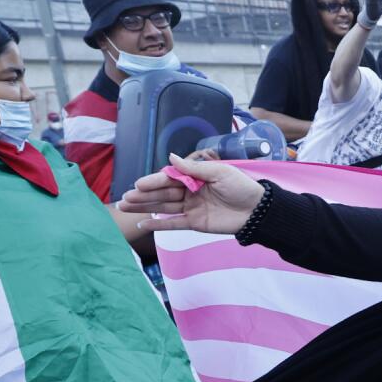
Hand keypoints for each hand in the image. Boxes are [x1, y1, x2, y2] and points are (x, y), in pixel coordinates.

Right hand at [120, 153, 266, 234]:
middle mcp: (190, 192)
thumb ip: (194, 168)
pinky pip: (174, 224)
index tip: (138, 184)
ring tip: (125, 207)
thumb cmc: (241, 187)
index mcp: (195, 177)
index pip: (169, 179)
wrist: (258, 210)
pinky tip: (142, 223)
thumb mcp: (219, 172)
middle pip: (163, 194)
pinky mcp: (195, 224)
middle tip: (124, 198)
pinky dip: (158, 224)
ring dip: (145, 207)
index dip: (154, 182)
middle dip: (143, 195)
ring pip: (164, 208)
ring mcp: (191, 208)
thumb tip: (170, 158)